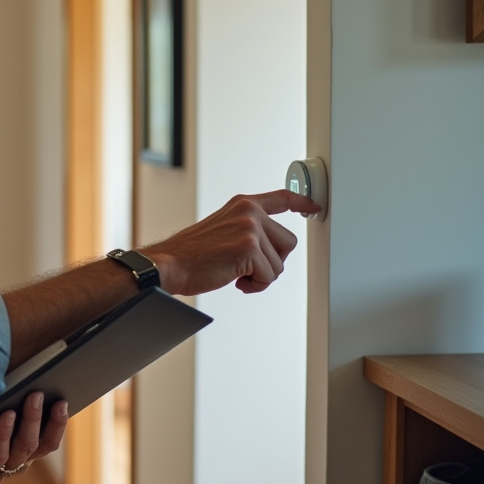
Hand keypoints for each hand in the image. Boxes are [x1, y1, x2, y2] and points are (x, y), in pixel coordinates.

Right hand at [142, 189, 318, 295]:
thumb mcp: (222, 228)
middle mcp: (249, 211)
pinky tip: (233, 279)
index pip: (282, 198)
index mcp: (243, 204)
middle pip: (288, 243)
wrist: (169, 264)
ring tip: (234, 273)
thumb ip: (247, 228)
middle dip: (272, 261)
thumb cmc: (191, 254)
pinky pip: (269, 277)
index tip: (313, 207)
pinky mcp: (249, 248)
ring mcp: (250, 228)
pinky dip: (254, 285)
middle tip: (246, 268)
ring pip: (279, 264)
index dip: (302, 203)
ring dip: (260, 276)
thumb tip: (272, 248)